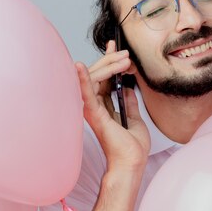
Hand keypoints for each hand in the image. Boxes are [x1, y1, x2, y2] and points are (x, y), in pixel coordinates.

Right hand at [75, 40, 149, 170]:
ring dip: (106, 64)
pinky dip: (81, 79)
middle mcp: (95, 108)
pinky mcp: (94, 114)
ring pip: (93, 80)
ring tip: (120, 55)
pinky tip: (77, 66)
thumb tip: (127, 89)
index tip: (116, 47)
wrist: (131, 163)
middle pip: (98, 77)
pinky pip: (85, 93)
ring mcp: (93, 110)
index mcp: (104, 109)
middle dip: (108, 58)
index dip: (109, 63)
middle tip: (120, 47)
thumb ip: (128, 103)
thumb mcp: (134, 118)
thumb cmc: (131, 148)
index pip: (104, 80)